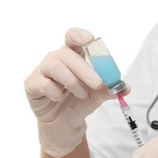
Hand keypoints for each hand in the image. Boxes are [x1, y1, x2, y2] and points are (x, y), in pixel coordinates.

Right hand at [25, 28, 129, 157]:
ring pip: (55, 66)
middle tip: (98, 84)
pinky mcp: (32, 84)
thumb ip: (110, 89)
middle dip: (85, 69)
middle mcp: (56, 59)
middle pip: (67, 54)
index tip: (90, 40)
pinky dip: (54, 91)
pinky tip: (60, 97)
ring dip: (72, 81)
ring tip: (81, 94)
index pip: (73, 37)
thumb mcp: (98, 95)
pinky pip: (42, 82)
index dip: (79, 35)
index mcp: (73, 55)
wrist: (65, 122)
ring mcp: (42, 70)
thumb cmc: (80, 101)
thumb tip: (125, 87)